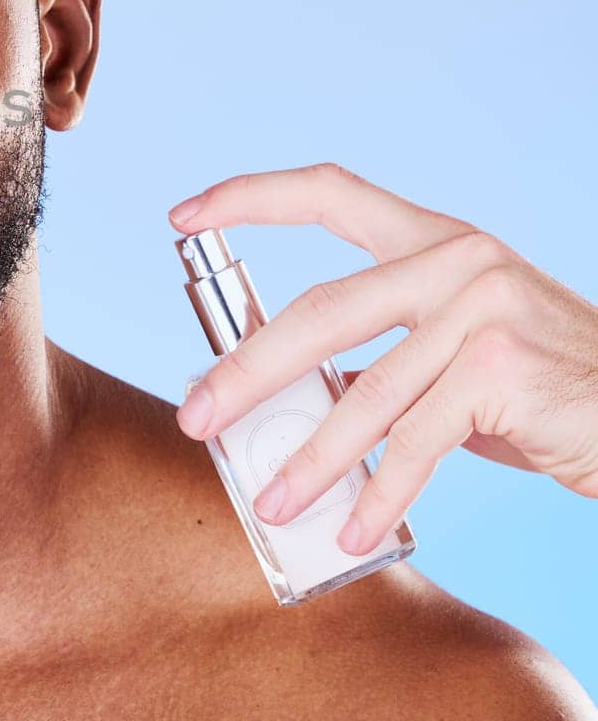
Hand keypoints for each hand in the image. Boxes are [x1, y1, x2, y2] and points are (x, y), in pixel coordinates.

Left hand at [170, 163, 597, 555]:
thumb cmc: (537, 386)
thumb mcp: (455, 345)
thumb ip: (381, 353)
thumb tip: (285, 398)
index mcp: (432, 239)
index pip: (330, 192)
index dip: (251, 197)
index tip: (182, 215)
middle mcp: (456, 259)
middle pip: (322, 311)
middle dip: (249, 371)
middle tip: (198, 415)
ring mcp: (483, 308)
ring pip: (366, 392)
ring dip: (311, 457)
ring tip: (271, 500)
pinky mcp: (502, 368)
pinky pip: (419, 440)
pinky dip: (381, 492)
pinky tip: (352, 528)